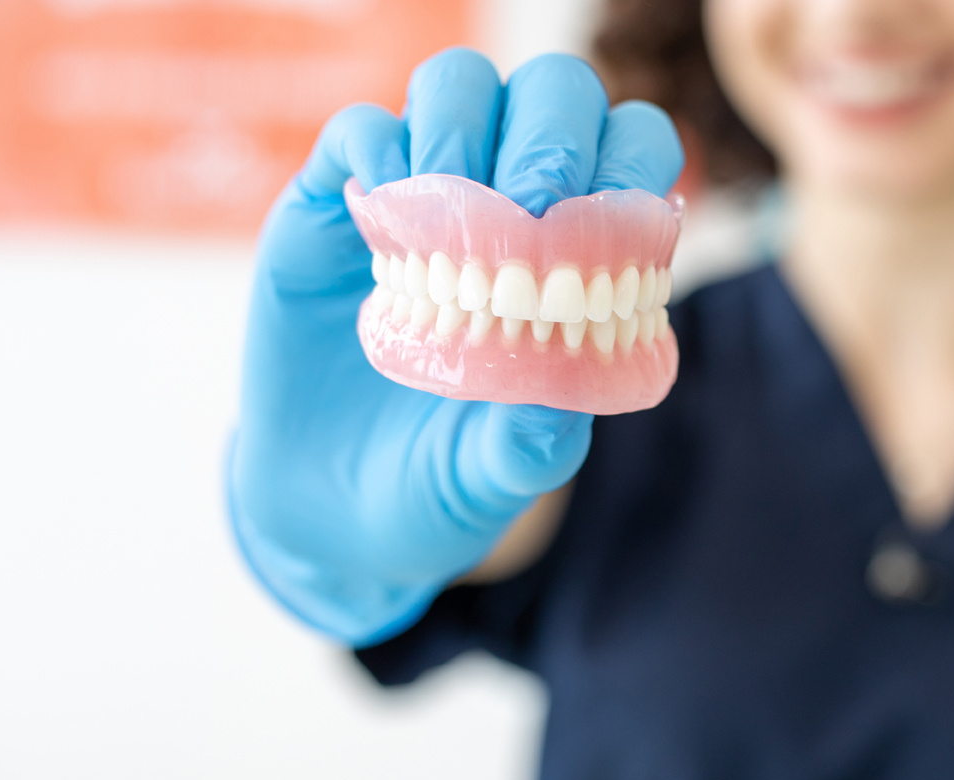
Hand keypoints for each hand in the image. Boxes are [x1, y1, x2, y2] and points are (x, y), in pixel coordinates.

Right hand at [229, 49, 684, 645]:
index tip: (606, 221)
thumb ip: (528, 450)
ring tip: (451, 212)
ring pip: (460, 87)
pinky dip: (378, 151)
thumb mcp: (488, 484)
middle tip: (531, 203)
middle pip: (554, 95)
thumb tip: (561, 412)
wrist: (323, 516)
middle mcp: (506, 208)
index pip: (631, 155)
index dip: (631, 163)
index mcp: (579, 259)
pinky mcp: (335, 208)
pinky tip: (382, 219)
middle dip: (553, 132)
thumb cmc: (434, 490)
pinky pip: (361, 130)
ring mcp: (422, 200)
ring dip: (463, 127)